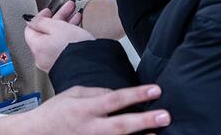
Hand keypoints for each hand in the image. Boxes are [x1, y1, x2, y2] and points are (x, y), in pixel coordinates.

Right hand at [0, 85, 170, 134]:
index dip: (136, 95)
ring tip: (161, 134)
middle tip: (166, 116)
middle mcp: (90, 128)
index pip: (115, 99)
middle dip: (145, 121)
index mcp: (85, 109)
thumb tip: (118, 93)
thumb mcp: (72, 94)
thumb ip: (96, 92)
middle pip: (121, 125)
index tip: (156, 90)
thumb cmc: (54, 113)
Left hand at [25, 5, 94, 72]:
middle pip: (45, 33)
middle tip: (67, 9)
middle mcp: (41, 57)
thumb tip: (31, 20)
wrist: (89, 67)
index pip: (31, 28)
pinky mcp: (63, 66)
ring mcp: (52, 63)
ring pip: (55, 40)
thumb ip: (42, 21)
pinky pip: (61, 48)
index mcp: (37, 46)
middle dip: (57, 18)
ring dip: (65, 26)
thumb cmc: (74, 48)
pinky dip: (68, 38)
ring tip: (76, 17)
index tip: (49, 10)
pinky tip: (77, 31)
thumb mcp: (57, 27)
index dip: (40, 16)